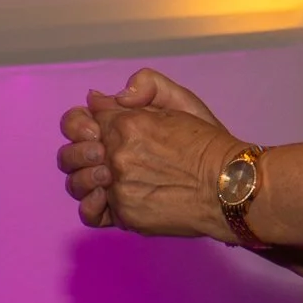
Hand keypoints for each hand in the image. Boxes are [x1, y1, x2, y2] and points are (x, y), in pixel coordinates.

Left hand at [56, 69, 237, 238]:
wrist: (231, 186)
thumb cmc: (210, 144)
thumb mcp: (183, 102)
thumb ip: (144, 87)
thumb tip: (100, 98)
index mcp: (126, 124)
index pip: (77, 120)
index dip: (84, 125)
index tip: (97, 131)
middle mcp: (118, 155)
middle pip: (70, 153)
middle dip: (81, 152)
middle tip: (103, 158)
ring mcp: (119, 187)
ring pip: (75, 183)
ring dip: (87, 179)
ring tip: (109, 180)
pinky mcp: (126, 214)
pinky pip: (89, 213)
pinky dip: (92, 206)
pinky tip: (106, 199)